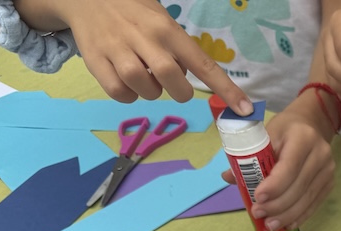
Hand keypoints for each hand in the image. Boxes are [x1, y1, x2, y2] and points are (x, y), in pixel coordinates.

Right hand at [54, 0, 251, 111]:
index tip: (245, 109)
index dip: (226, 89)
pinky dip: (127, 95)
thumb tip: (190, 79)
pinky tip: (126, 82)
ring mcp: (117, 48)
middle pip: (172, 80)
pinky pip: (119, 93)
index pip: (203, 64)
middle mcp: (144, 38)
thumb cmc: (133, 11)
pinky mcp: (95, 59)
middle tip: (173, 84)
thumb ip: (178, 49)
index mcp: (167, 28)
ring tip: (144, 76)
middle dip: (179, 92)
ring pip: (144, 89)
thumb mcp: (161, 19)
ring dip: (151, 93)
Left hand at [222, 101, 335, 230]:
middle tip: (258, 213)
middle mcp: (320, 153)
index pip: (289, 166)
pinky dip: (299, 216)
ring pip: (307, 198)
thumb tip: (229, 178)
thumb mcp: (265, 134)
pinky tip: (287, 224)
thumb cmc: (283, 131)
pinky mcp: (329, 182)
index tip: (257, 198)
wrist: (311, 125)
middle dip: (277, 204)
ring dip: (286, 215)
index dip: (274, 185)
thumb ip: (248, 156)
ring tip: (269, 224)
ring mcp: (328, 170)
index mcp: (303, 137)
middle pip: (298, 186)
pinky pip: (314, 204)